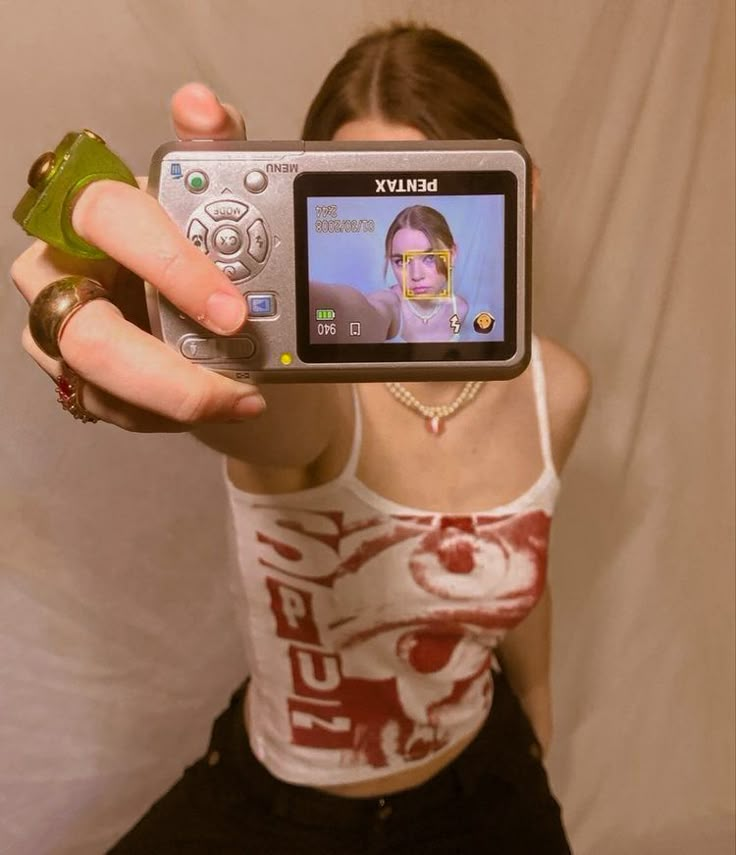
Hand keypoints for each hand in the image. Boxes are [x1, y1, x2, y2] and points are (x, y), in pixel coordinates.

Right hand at [10, 83, 264, 430]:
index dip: (169, 264)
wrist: (195, 306)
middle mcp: (60, 272)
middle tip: (235, 385)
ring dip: (175, 401)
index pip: (106, 221)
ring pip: (97, 383)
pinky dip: (168, 415)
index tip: (233, 310)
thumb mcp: (217, 195)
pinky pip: (112, 409)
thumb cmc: (195, 243)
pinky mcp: (76, 379)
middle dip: (165, 370)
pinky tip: (217, 405)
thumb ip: (215, 148)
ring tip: (240, 400)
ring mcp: (61, 332)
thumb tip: (199, 103)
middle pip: (86, 334)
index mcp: (90, 212)